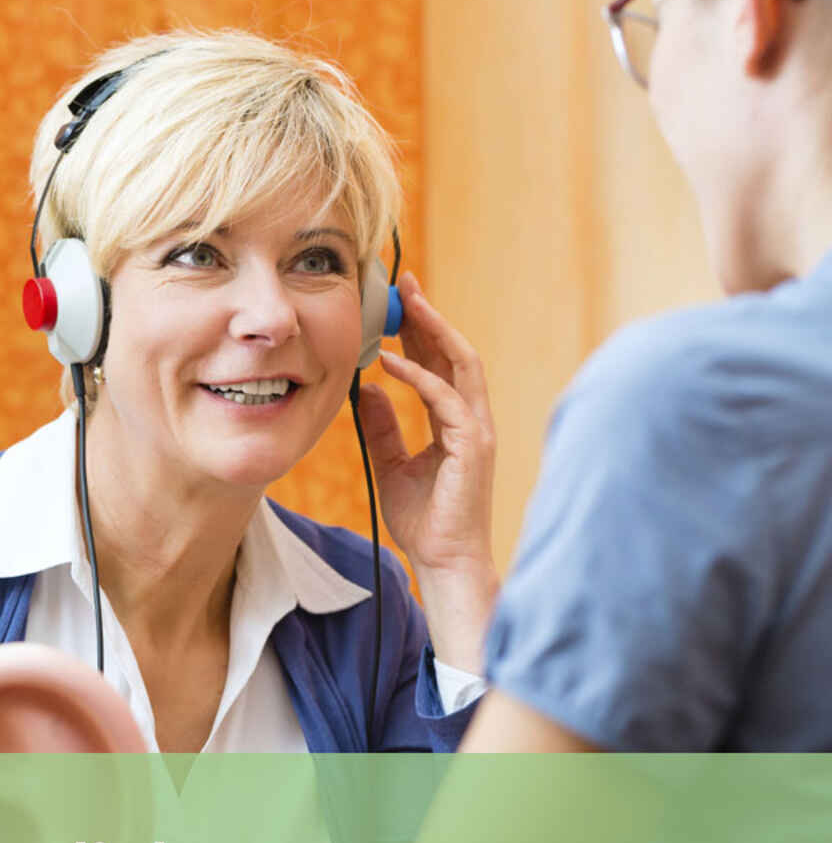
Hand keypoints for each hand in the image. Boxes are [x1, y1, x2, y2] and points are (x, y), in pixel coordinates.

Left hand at [358, 272, 499, 673]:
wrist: (442, 560)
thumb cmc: (424, 519)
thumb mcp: (392, 465)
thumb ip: (383, 427)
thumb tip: (366, 390)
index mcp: (455, 421)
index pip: (441, 364)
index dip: (422, 330)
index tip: (399, 302)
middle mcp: (471, 418)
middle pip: (454, 353)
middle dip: (430, 315)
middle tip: (405, 282)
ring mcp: (476, 429)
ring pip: (461, 364)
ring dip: (433, 331)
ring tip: (406, 304)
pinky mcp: (473, 445)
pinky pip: (445, 399)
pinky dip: (419, 376)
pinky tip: (391, 362)